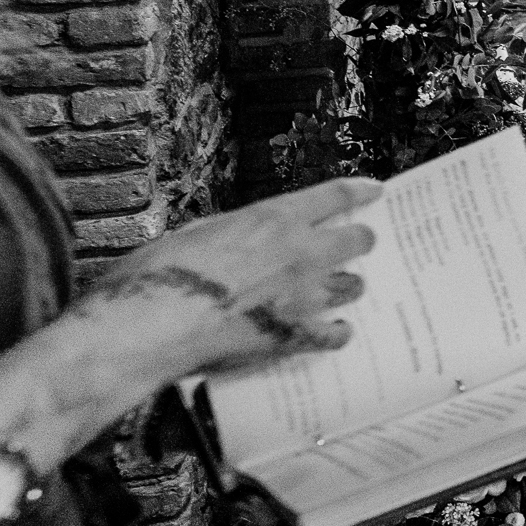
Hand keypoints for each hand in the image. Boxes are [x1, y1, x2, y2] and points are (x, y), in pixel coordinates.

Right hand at [82, 176, 384, 376]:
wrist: (150, 327)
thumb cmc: (157, 275)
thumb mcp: (194, 232)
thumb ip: (231, 232)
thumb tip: (239, 237)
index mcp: (274, 218)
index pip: (334, 195)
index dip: (360, 191)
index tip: (375, 190)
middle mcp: (299, 252)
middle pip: (357, 240)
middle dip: (361, 239)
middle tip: (361, 242)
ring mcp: (302, 295)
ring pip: (352, 284)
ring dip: (350, 284)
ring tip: (347, 286)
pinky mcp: (294, 335)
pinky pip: (333, 334)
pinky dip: (338, 332)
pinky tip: (338, 332)